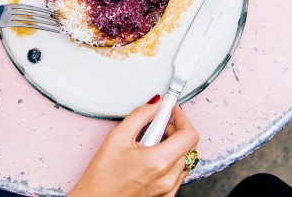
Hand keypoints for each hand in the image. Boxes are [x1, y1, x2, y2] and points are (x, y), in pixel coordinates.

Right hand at [70, 100, 198, 196]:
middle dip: (173, 130)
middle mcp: (167, 179)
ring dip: (172, 145)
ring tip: (149, 142)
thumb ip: (140, 115)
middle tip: (154, 125)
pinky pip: (177, 173)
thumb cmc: (102, 175)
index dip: (182, 118)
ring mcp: (168, 190)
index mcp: (158, 162)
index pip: (189, 136)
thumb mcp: (117, 136)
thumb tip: (155, 104)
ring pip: (184, 159)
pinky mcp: (165, 196)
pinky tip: (150, 156)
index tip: (173, 110)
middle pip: (187, 146)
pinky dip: (170, 160)